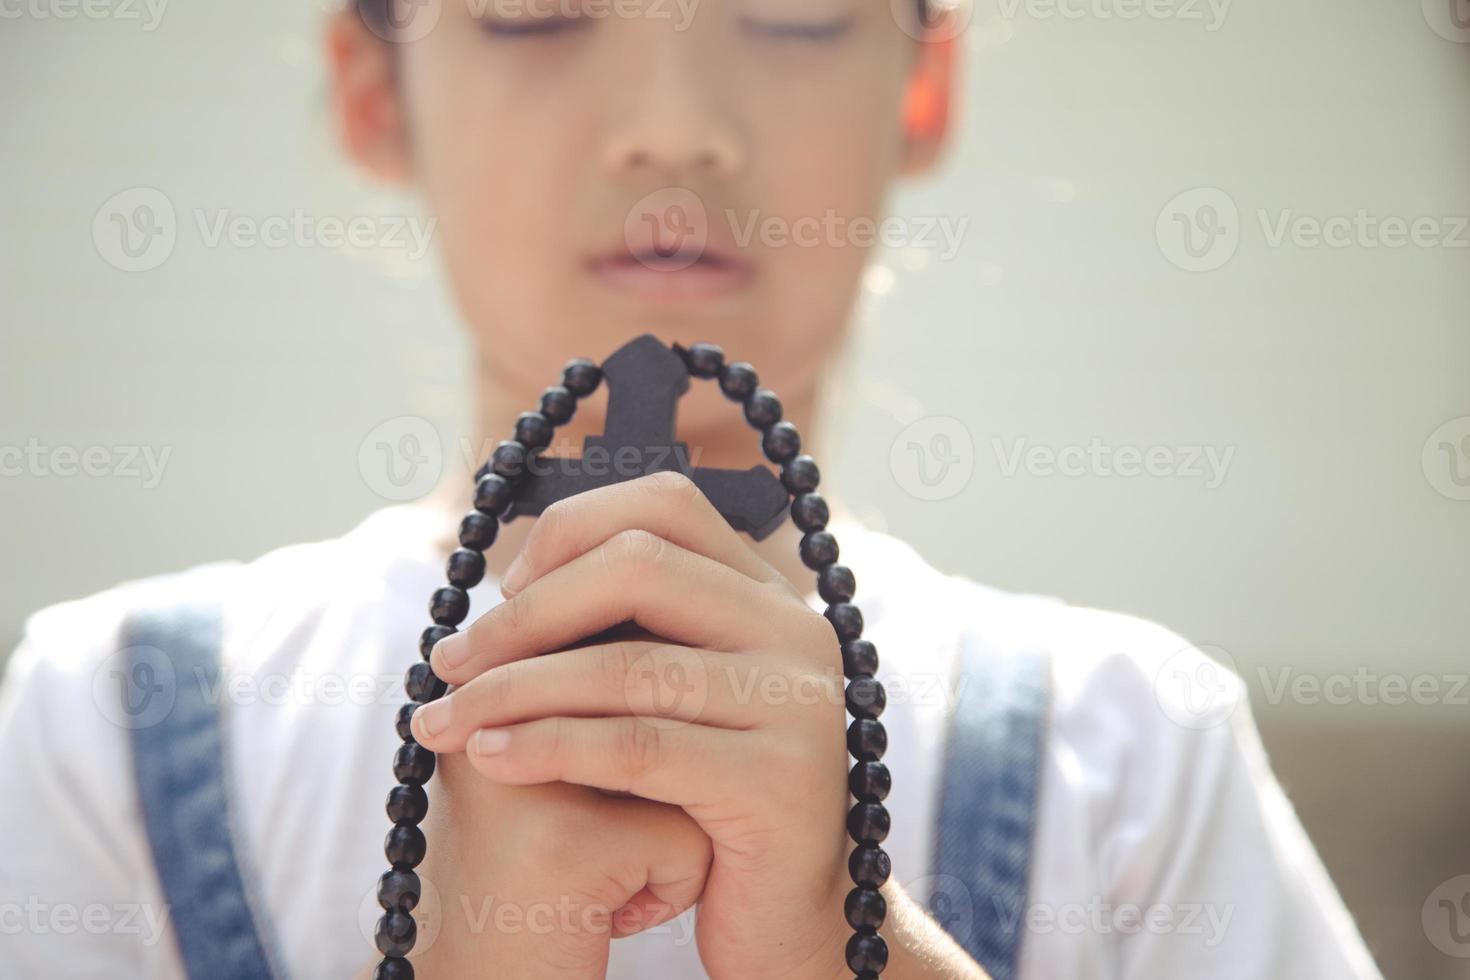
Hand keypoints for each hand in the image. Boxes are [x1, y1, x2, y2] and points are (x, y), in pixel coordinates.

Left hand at [416, 471, 853, 979]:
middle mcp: (795, 630)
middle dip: (525, 612)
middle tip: (451, 662)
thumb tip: (513, 582)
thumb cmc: (703, 802)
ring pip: (628, 665)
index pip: (666, 505)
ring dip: (514, 688)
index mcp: (767, 595)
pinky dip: (548, 744)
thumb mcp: (674, 699)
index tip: (506, 588)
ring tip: (445, 719)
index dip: (571, 529)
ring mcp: (798, 701)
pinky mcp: (781, 780)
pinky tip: (492, 755)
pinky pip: (638, 746)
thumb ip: (626, 633)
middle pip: (640, 566)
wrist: (782, 918)